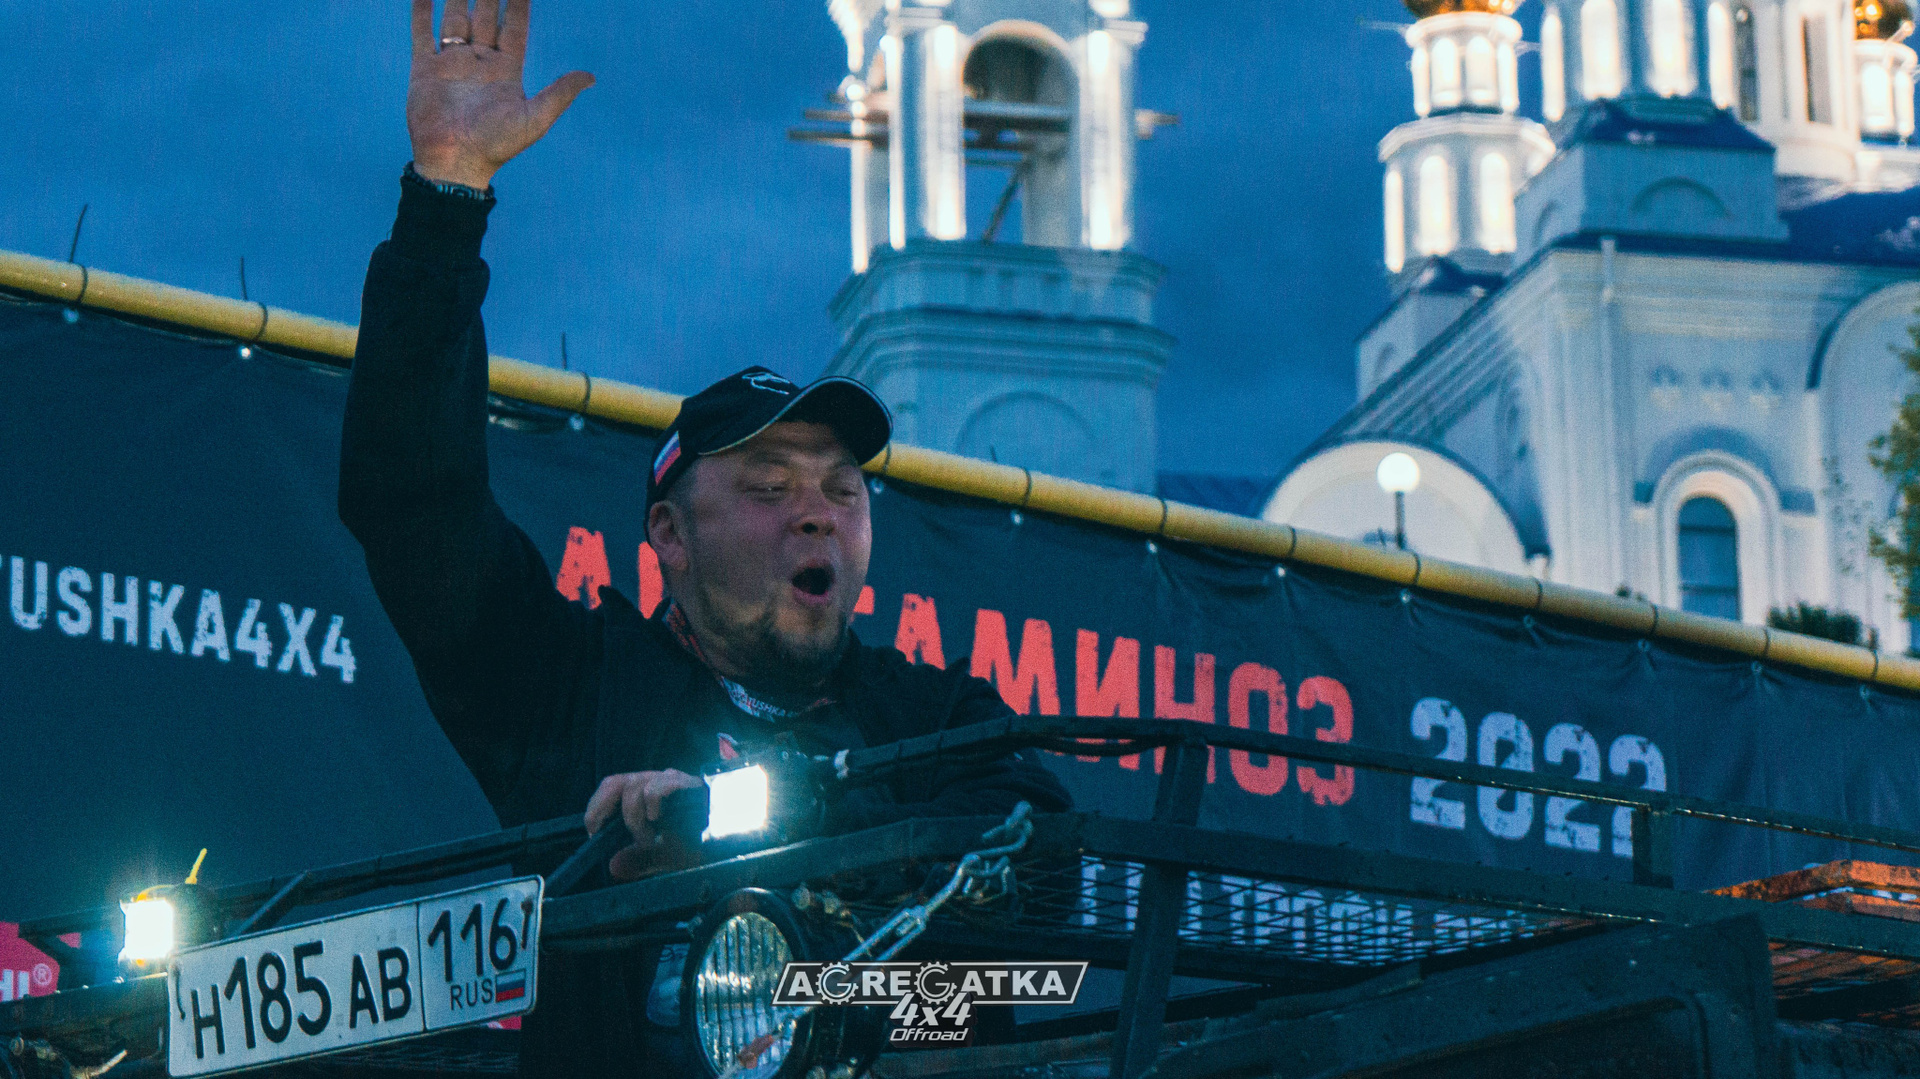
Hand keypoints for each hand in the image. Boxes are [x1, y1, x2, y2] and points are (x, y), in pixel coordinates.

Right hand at [407, 0, 594, 189]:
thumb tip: (590, 76)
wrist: (454, 161)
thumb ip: (559, 94)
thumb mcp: (535, 119)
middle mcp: (479, 63)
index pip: (514, 30)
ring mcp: (452, 64)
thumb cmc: (496, 145)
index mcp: (506, 72)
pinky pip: (422, 32)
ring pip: (456, 20)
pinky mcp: (425, 69)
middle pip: (485, 19)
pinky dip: (421, 10)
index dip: (518, 8)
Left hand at [585, 769, 703, 880]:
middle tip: (606, 832)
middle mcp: (654, 781)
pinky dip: (651, 804)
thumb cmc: (698, 842)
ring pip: (634, 787)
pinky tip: (658, 820)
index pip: (610, 787)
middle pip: (615, 783)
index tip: (593, 832)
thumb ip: (639, 860)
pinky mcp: (687, 783)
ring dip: (634, 817)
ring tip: (648, 838)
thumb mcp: (663, 857)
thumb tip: (614, 867)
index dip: (596, 807)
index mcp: (643, 793)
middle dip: (604, 808)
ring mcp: (670, 780)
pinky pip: (657, 787)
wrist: (732, 837)